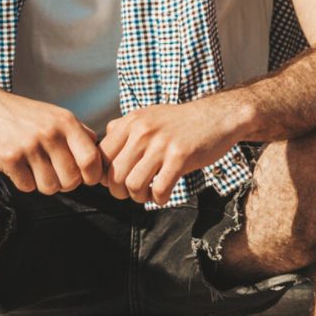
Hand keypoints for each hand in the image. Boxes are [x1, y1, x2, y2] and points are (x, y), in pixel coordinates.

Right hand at [0, 94, 106, 194]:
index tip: (86, 177)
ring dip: (45, 184)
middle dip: (66, 183)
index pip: (91, 159)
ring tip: (38, 170)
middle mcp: (49, 133)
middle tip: (57, 174)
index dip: (92, 175)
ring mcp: (28, 146)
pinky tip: (21, 167)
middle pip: (71, 180)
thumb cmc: (26, 115)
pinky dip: (25, 182)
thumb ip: (80, 133)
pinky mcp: (9, 159)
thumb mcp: (58, 115)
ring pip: (50, 187)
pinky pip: (27, 187)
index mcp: (66, 122)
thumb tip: (100, 154)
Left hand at [99, 100, 242, 205]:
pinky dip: (159, 198)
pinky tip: (163, 193)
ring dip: (138, 197)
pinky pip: (160, 189)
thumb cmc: (180, 122)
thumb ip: (122, 129)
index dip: (103, 176)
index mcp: (131, 122)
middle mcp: (142, 131)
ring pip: (133, 184)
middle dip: (119, 192)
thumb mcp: (147, 116)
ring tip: (147, 193)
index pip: (101, 156)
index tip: (114, 182)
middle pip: (114, 174)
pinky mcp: (180, 157)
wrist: (216, 116)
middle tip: (130, 193)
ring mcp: (161, 144)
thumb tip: (100, 151)